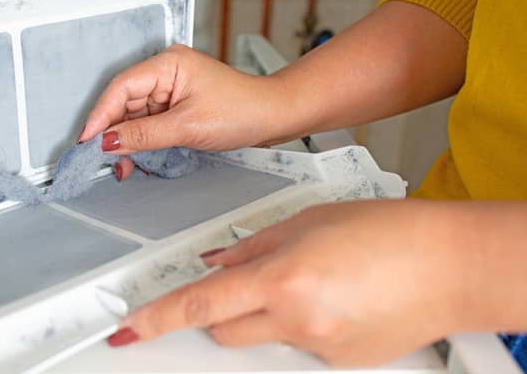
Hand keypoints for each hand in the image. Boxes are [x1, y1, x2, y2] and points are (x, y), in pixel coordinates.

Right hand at [78, 44, 289, 179]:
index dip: (100, 115)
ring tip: (124, 165)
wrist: (272, 117)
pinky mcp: (175, 105)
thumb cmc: (243, 110)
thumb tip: (109, 141)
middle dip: (114, 132)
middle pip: (124, 102)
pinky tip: (138, 157)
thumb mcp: (187, 127)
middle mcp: (165, 72)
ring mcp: (170, 88)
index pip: (121, 87)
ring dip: (127, 141)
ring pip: (134, 115)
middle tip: (102, 158)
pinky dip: (141, 141)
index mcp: (167, 64)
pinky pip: (148, 122)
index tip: (88, 140)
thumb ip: (144, 134)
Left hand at [109, 200, 474, 366]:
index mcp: (282, 278)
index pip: (201, 304)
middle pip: (225, 329)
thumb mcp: (307, 221)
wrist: (451, 265)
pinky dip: (304, 323)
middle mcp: (296, 320)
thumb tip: (218, 261)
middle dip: (222, 308)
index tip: (130, 330)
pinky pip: (300, 345)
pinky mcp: (339, 363)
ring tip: (312, 280)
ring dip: (269, 313)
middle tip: (249, 281)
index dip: (157, 318)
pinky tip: (335, 298)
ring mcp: (319, 347)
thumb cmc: (389, 233)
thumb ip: (253, 245)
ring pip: (264, 337)